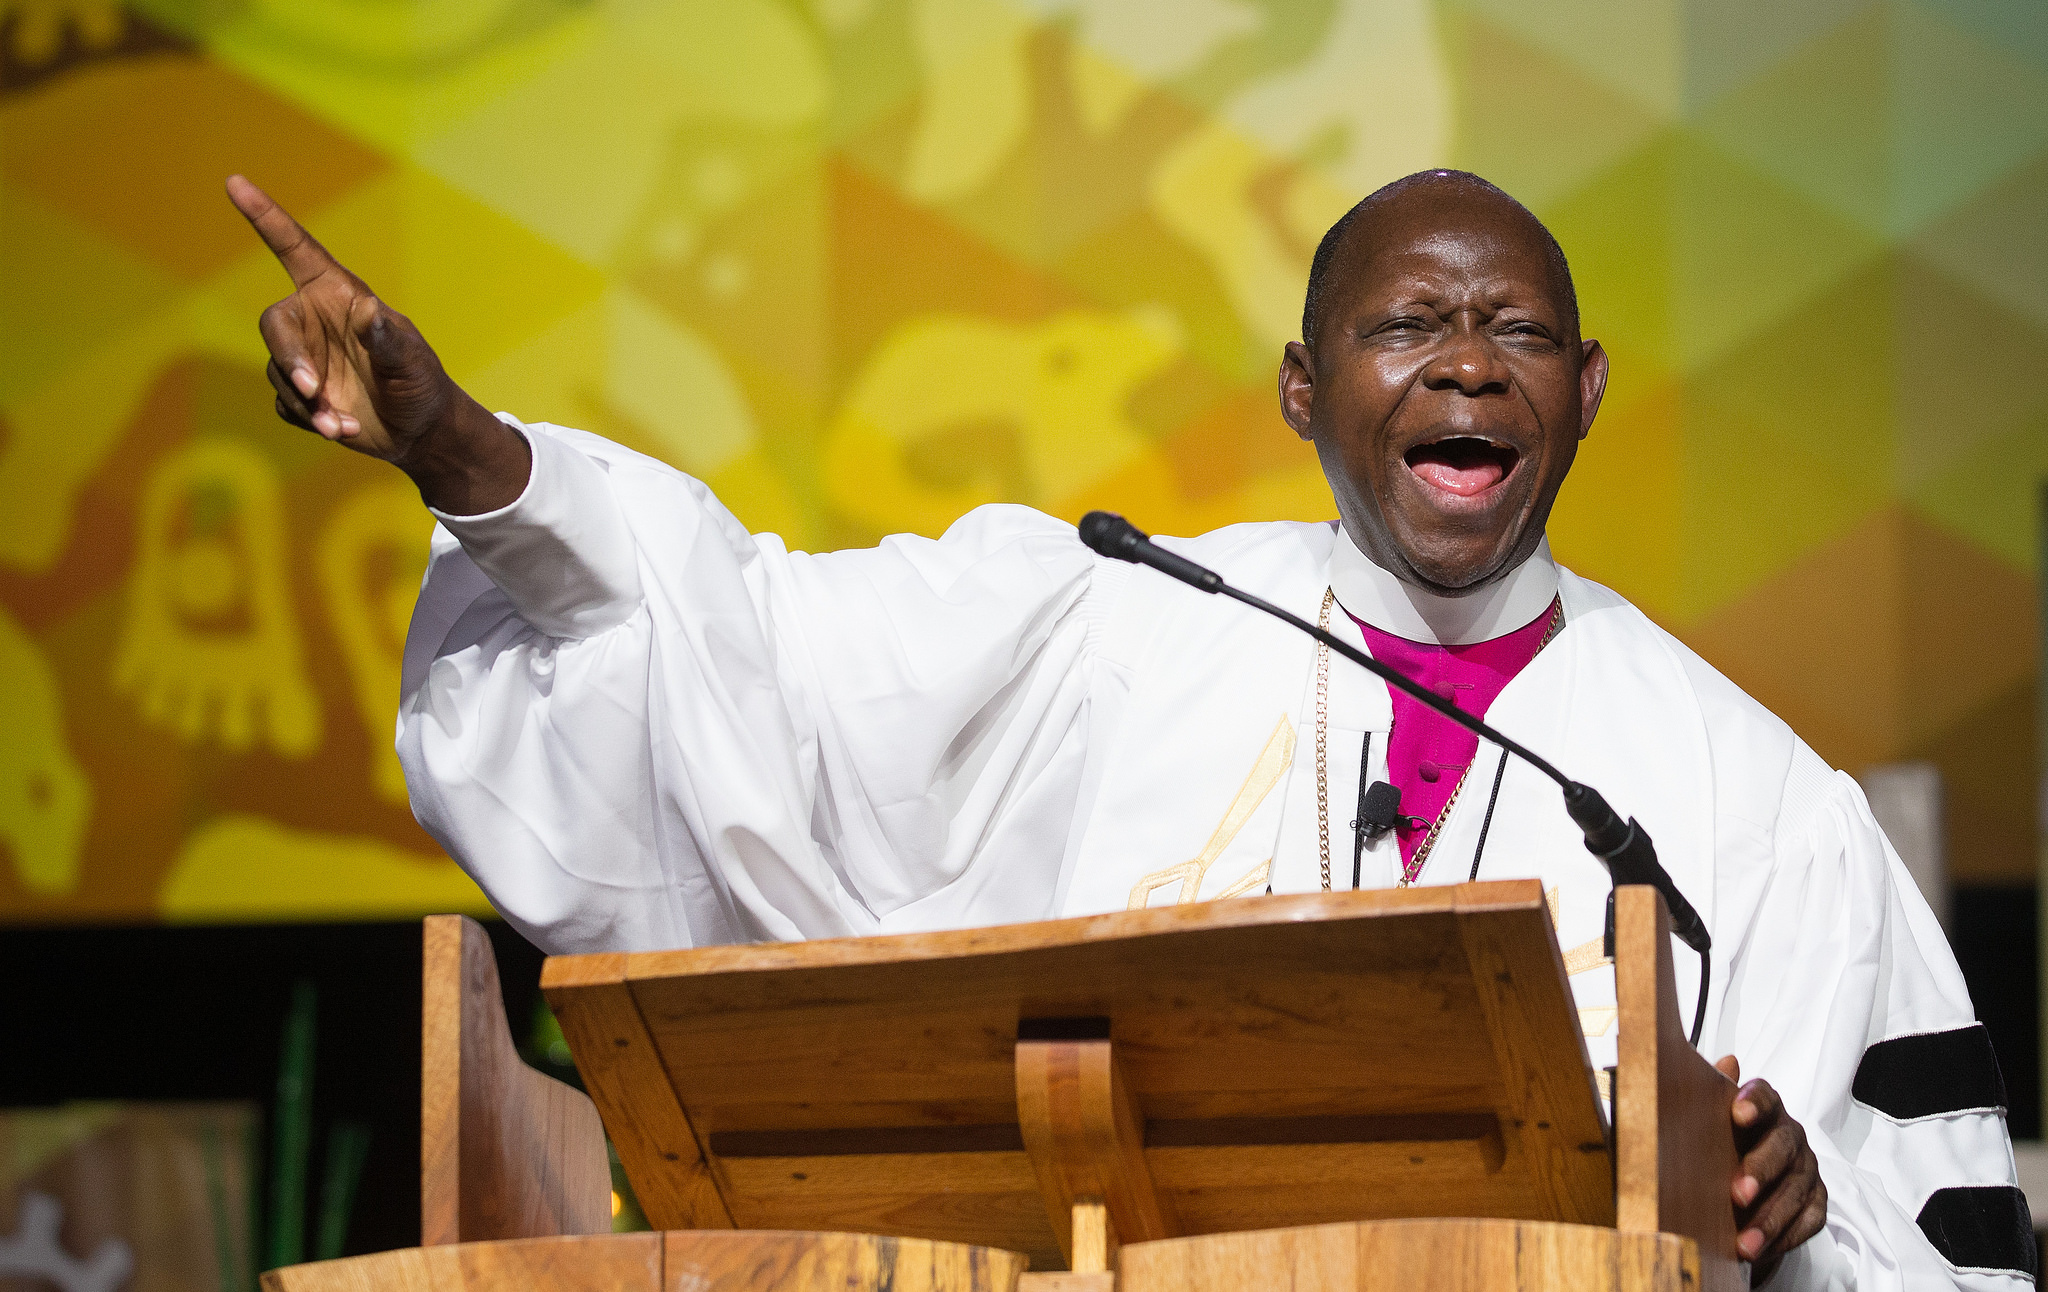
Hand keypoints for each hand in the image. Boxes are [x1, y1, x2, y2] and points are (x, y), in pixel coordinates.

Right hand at [225, 175, 527, 513]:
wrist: (420, 431)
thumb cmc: (421, 384)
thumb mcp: (412, 361)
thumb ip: (389, 338)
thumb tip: (369, 310)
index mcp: (338, 295)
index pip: (294, 249)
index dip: (265, 216)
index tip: (235, 182)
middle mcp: (314, 321)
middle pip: (273, 326)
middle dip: (289, 359)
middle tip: (312, 391)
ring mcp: (305, 358)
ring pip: (278, 372)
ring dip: (306, 402)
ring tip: (341, 424)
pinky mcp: (301, 393)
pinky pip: (285, 404)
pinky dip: (310, 420)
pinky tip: (341, 430)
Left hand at [1716, 1055, 1827, 1280]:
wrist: (1740, 1181)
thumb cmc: (1721, 1144)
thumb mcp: (1705, 1118)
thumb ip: (1708, 1091)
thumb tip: (1724, 1062)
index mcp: (1764, 1108)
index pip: (1764, 1095)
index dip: (1754, 1102)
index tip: (1737, 1114)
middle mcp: (1790, 1135)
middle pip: (1782, 1147)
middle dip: (1761, 1170)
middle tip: (1737, 1194)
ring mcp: (1807, 1168)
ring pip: (1795, 1190)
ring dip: (1770, 1218)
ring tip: (1744, 1243)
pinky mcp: (1816, 1201)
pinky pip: (1809, 1220)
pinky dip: (1785, 1236)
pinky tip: (1763, 1250)